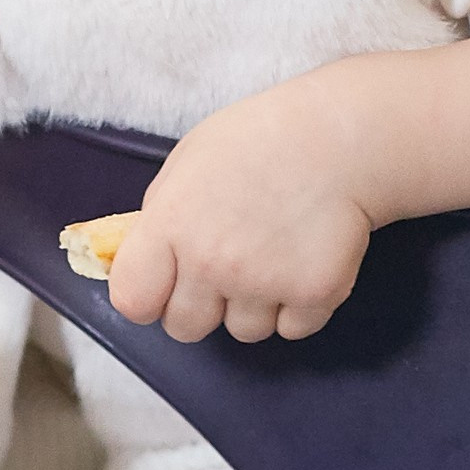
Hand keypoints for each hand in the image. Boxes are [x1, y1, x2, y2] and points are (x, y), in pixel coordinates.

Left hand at [105, 86, 372, 344]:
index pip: (132, 300)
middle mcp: (211, 261)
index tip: (163, 285)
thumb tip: (146, 262)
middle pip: (184, 328)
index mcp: (172, 224)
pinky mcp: (313, 295)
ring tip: (272, 254)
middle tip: (226, 267)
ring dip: (254, 306)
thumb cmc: (259, 140)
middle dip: (201, 306)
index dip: (147, 297)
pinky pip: (291, 328)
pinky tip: (303, 260)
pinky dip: (298, 305)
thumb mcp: (188, 163)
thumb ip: (162, 218)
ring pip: (243, 332)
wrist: (337, 137)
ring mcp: (263, 283)